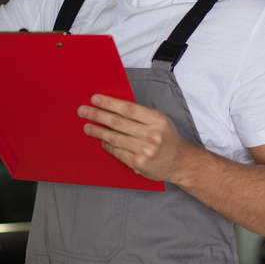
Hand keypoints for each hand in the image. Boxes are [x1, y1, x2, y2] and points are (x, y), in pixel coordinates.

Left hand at [78, 94, 195, 183]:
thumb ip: (140, 114)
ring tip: (88, 127)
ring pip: (115, 138)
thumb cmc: (167, 138)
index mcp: (156, 120)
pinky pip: (118, 152)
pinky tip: (102, 141)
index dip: (109, 103)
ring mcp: (145, 151)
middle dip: (97, 115)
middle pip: (118, 122)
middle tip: (83, 111)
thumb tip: (113, 107)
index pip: (127, 109)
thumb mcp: (159, 120)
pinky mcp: (139, 164)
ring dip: (98, 132)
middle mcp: (151, 135)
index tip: (95, 99)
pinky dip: (108, 146)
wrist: (180, 162)